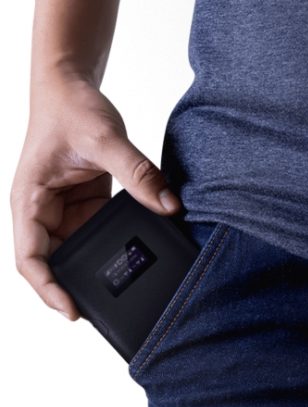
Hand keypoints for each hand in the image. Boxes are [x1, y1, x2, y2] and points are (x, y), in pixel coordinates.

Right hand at [10, 75, 180, 319]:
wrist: (72, 87)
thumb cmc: (71, 109)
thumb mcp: (105, 139)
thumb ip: (138, 173)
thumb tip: (169, 205)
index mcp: (30, 202)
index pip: (30, 258)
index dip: (47, 289)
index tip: (72, 310)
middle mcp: (44, 212)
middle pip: (56, 262)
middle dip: (78, 283)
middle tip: (111, 305)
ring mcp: (67, 211)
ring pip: (81, 249)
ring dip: (102, 263)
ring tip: (128, 281)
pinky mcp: (87, 205)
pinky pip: (100, 231)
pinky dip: (117, 242)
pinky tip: (136, 249)